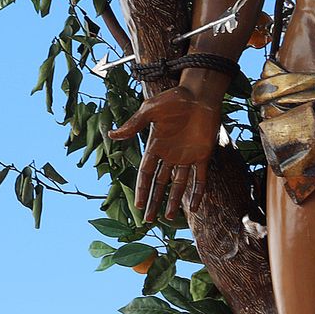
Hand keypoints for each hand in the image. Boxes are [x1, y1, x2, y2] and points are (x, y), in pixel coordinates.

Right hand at [109, 84, 222, 222]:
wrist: (200, 93)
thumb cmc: (174, 98)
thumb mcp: (150, 110)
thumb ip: (134, 124)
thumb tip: (111, 135)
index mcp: (156, 146)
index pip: (146, 173)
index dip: (142, 189)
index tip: (138, 206)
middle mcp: (170, 155)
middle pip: (160, 183)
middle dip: (154, 200)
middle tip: (148, 220)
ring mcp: (187, 156)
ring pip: (179, 184)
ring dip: (174, 201)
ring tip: (169, 218)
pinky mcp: (203, 155)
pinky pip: (200, 178)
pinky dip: (198, 192)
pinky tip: (195, 207)